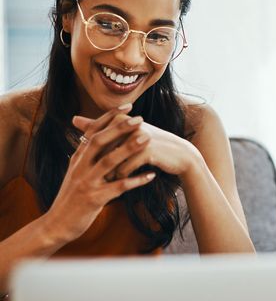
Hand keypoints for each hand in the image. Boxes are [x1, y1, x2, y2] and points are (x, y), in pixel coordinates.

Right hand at [45, 105, 155, 242]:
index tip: (127, 107)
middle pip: (100, 142)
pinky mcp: (95, 199)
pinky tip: (151, 175)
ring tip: (147, 139)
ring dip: (129, 149)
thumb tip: (89, 135)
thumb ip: (84, 153)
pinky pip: (119, 187)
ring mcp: (87, 183)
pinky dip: (136, 180)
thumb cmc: (71, 196)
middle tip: (139, 119)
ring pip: (109, 162)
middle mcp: (80, 167)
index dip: (109, 118)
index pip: (93, 131)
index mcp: (78, 158)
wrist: (58, 223)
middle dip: (120, 128)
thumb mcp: (75, 171)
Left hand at [73, 114, 201, 179]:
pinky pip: (124, 170)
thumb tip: (73, 118)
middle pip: (101, 151)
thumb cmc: (148, 145)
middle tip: (98, 177)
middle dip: (98, 167)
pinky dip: (122, 179)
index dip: (90, 154)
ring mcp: (137, 138)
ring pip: (111, 162)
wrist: (178, 155)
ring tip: (112, 181)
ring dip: (109, 175)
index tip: (88, 165)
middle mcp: (128, 126)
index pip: (94, 137)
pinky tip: (126, 182)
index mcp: (120, 119)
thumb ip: (98, 125)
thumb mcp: (124, 134)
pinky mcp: (145, 152)